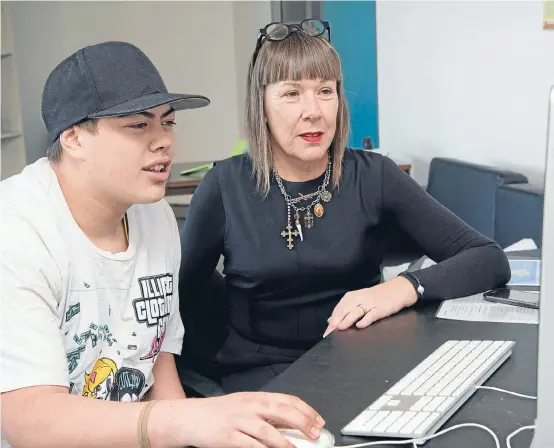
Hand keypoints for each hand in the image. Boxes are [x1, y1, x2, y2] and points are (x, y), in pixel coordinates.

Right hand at [176, 392, 325, 447]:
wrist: (191, 417)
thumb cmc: (218, 413)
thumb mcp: (244, 405)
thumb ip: (265, 411)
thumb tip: (290, 421)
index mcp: (255, 397)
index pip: (286, 399)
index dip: (305, 409)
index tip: (318, 420)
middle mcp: (249, 406)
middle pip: (282, 411)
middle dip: (302, 422)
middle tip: (315, 433)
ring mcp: (239, 421)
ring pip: (267, 430)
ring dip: (285, 441)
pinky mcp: (228, 436)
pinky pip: (250, 444)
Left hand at [323, 276, 417, 336]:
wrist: (396, 290)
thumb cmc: (375, 297)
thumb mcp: (357, 301)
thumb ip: (344, 310)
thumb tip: (330, 321)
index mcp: (351, 297)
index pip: (338, 309)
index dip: (332, 321)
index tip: (325, 333)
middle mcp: (359, 299)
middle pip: (345, 310)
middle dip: (336, 322)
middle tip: (329, 333)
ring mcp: (370, 304)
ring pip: (356, 312)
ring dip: (347, 319)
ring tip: (340, 328)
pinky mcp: (380, 309)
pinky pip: (372, 315)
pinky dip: (366, 319)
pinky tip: (360, 325)